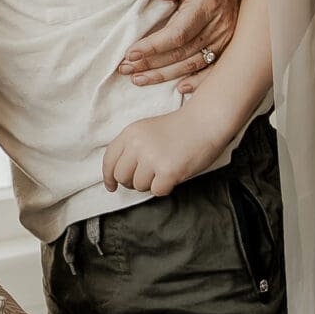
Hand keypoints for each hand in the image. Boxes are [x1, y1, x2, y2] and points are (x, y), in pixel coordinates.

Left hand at [102, 104, 228, 198]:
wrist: (205, 122)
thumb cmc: (180, 128)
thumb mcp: (147, 129)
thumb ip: (131, 147)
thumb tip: (118, 175)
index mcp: (131, 133)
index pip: (109, 159)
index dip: (108, 176)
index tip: (112, 186)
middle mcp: (138, 145)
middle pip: (122, 176)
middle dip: (132, 182)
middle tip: (146, 178)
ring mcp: (152, 158)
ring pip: (139, 186)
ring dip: (151, 184)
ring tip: (163, 171)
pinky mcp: (168, 171)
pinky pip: (157, 191)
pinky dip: (165, 187)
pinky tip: (172, 175)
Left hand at [120, 0, 240, 87]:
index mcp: (206, 6)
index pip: (176, 34)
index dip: (153, 46)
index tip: (130, 53)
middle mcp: (219, 26)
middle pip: (181, 53)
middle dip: (150, 63)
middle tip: (125, 69)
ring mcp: (226, 39)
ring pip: (192, 64)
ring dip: (164, 75)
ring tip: (139, 78)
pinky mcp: (230, 48)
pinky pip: (213, 70)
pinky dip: (197, 82)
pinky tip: (179, 88)